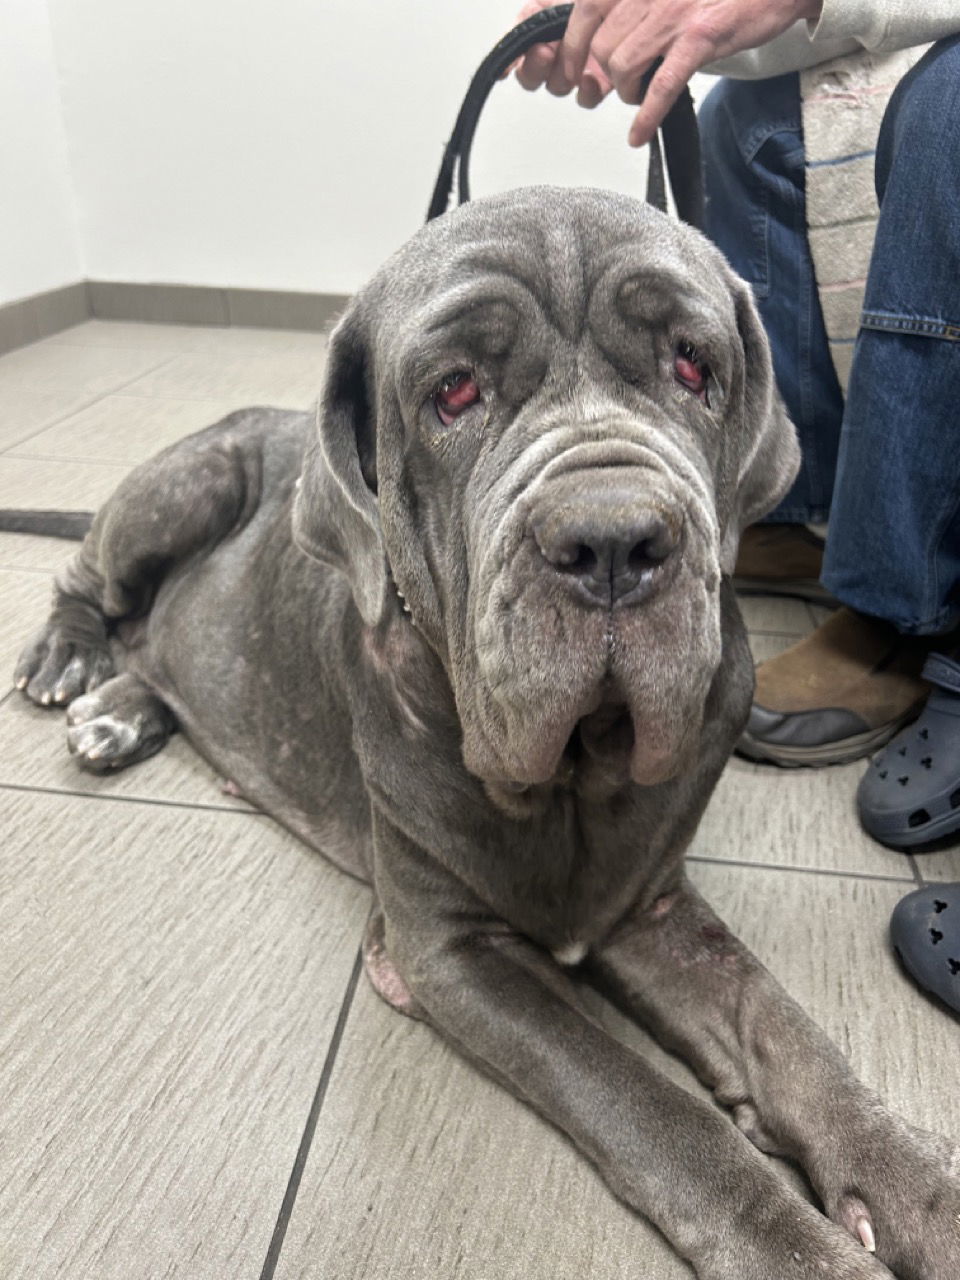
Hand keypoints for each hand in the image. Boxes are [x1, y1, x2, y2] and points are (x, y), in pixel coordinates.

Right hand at [511, 0, 613, 109]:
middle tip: (548, 52)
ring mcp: (579, 64)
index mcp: (543, 25)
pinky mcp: (601, 79)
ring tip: (573, 65)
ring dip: (562, 77)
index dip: (518, 57)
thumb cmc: (600, 2)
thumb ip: (529, 19)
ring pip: (558, 86)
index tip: (527, 51)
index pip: (517, 49)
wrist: (635, 6)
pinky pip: (586, 96)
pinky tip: (591, 78)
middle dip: (538, 66)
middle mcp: (558, 47)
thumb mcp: (561, 1)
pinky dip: (587, 91)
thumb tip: (504, 61)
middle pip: (533, 74)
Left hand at [513, 0, 822, 145]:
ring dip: (624, 92)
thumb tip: (600, 46)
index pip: (584, 10)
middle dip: (599, 77)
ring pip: (622, 66)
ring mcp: (674, 11)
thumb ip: (634, 10)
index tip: (572, 71)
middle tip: (609, 89)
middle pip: (599, 47)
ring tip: (636, 96)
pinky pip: (660, 85)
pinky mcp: (700, 35)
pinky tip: (638, 135)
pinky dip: (645, 117)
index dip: (571, 48)